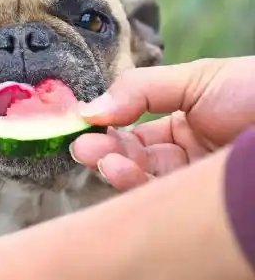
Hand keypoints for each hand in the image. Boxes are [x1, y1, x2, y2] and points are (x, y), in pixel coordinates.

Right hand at [71, 56, 254, 190]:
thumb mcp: (196, 78)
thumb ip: (139, 90)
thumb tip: (89, 108)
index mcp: (186, 121)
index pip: (135, 130)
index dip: (107, 127)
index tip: (81, 122)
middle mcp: (187, 153)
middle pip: (132, 158)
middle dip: (103, 151)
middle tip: (83, 145)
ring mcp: (193, 179)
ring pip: (141, 180)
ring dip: (114, 168)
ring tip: (100, 156)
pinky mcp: (198, 200)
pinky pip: (158, 198)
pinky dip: (133, 185)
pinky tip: (119, 169)